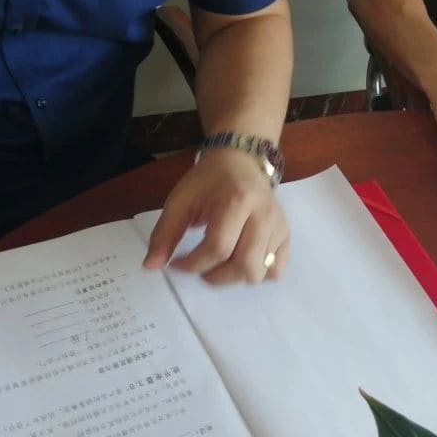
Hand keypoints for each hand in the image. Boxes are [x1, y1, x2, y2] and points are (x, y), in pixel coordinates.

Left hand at [145, 147, 289, 284]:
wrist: (240, 160)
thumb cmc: (208, 181)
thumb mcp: (180, 200)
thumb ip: (164, 234)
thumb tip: (151, 266)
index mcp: (237, 201)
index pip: (218, 248)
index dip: (193, 265)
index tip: (177, 263)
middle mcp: (263, 215)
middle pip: (245, 266)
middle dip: (216, 276)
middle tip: (201, 266)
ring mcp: (279, 226)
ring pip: (261, 273)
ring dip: (235, 276)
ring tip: (220, 262)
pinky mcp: (286, 234)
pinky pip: (277, 270)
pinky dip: (258, 273)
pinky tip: (242, 259)